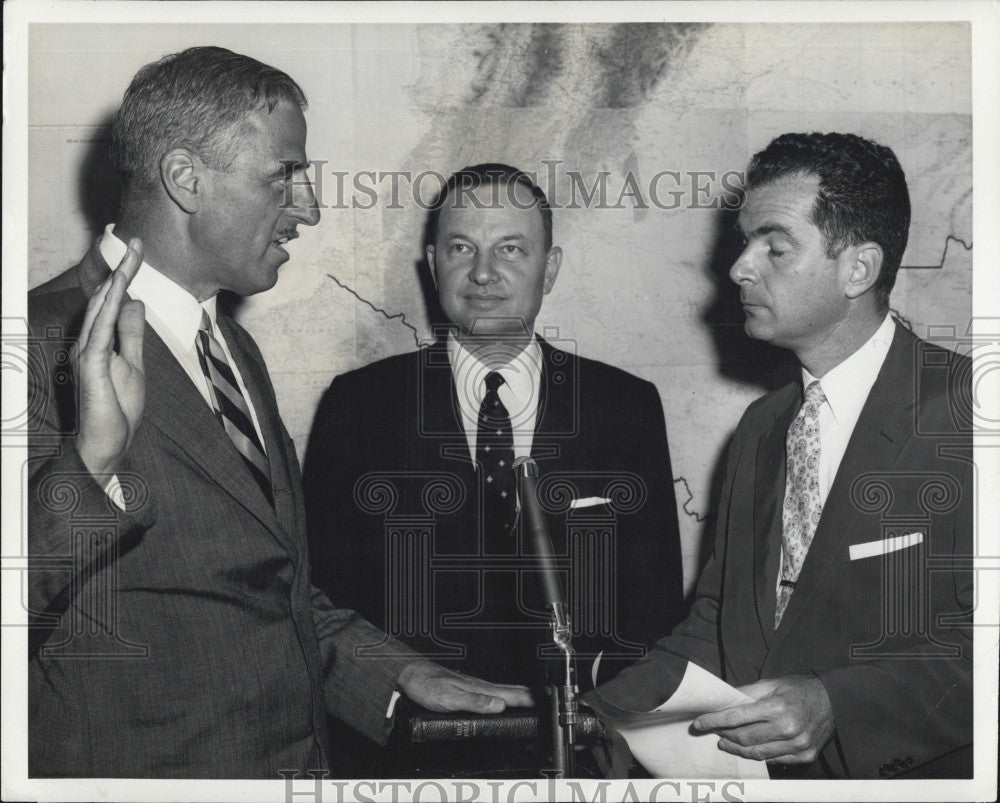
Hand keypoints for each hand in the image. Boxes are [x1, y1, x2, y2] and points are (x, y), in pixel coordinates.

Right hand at [74, 238, 145, 476]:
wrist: (108, 444)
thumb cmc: (118, 408)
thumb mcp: (133, 363)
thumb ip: (132, 334)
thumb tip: (135, 302)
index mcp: (98, 340)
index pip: (112, 302)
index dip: (125, 276)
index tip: (138, 250)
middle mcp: (88, 342)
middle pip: (105, 298)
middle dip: (122, 269)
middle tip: (136, 241)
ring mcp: (87, 354)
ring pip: (101, 310)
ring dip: (116, 282)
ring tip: (130, 257)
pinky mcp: (91, 367)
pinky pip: (100, 334)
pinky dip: (108, 311)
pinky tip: (119, 293)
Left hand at [397, 659, 533, 713]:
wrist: (412, 675)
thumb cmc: (427, 685)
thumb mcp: (450, 698)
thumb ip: (475, 702)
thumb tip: (499, 705)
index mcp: (479, 688)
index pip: (510, 694)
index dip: (529, 698)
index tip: (546, 699)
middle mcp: (479, 685)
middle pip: (510, 690)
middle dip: (530, 694)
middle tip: (547, 697)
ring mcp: (473, 685)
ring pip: (502, 689)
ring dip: (519, 693)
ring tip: (531, 696)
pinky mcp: (466, 687)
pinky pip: (492, 691)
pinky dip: (504, 694)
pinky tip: (502, 698)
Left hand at [691, 675, 834, 763]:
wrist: (834, 702)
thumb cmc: (799, 689)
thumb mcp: (772, 683)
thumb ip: (747, 693)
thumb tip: (723, 701)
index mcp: (777, 707)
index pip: (737, 717)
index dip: (714, 721)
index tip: (699, 723)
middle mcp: (788, 728)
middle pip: (745, 738)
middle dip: (723, 734)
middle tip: (712, 731)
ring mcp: (797, 745)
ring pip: (757, 753)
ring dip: (737, 748)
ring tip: (725, 742)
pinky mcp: (804, 756)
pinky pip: (774, 760)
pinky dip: (757, 755)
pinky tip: (748, 748)